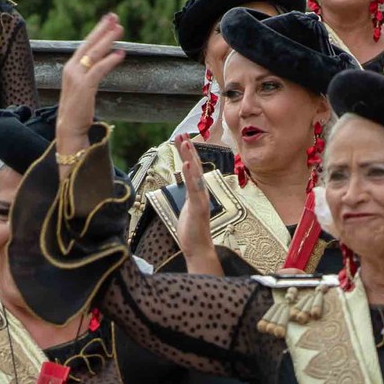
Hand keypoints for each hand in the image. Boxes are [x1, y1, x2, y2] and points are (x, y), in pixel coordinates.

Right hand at [57, 13, 124, 153]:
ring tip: (120, 29)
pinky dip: (110, 60)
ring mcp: (76, 77)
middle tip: (114, 16)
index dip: (97, 32)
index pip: (85, 45)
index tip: (108, 21)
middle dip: (102, 29)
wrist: (69, 128)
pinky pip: (98, 69)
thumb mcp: (82, 88)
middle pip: (89, 44)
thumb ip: (90, 74)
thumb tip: (102, 63)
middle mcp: (71, 69)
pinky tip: (120, 53)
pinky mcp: (83, 87)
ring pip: (94, 53)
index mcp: (71, 68)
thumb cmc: (78, 111)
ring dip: (108, 40)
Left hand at [174, 135, 222, 274]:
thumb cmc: (192, 232)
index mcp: (198, 192)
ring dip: (190, 157)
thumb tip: (185, 186)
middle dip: (188, 150)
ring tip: (185, 142)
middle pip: (195, 166)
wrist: (199, 249)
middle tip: (182, 134)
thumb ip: (188, 196)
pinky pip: (194, 189)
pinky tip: (186, 164)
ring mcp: (201, 199)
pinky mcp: (198, 207)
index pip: (192, 169)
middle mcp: (202, 192)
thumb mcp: (187, 209)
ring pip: (195, 174)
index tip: (182, 139)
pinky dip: (190, 175)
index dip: (188, 154)